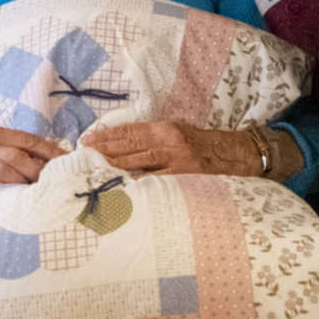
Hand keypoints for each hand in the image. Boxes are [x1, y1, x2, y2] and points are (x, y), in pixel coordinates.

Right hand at [0, 125, 66, 190]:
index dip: (51, 151)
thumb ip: (12, 147)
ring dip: (25, 185)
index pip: (29, 140)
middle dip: (39, 172)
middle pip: (20, 158)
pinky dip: (8, 194)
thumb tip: (47, 159)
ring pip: (8, 173)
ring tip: (37, 193)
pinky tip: (18, 200)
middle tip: (53, 183)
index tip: (67, 160)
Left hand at [82, 120, 263, 178]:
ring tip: (92, 172)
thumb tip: (124, 148)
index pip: (130, 131)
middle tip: (80, 158)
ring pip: (138, 163)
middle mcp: (170, 141)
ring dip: (114, 168)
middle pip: (130, 146)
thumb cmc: (206, 147)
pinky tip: (121, 190)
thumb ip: (155, 140)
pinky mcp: (185, 179)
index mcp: (167, 128)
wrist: (238, 156)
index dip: (107, 136)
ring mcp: (178, 161)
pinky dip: (137, 187)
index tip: (86, 141)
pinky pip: (156, 183)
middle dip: (104, 152)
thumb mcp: (180, 134)